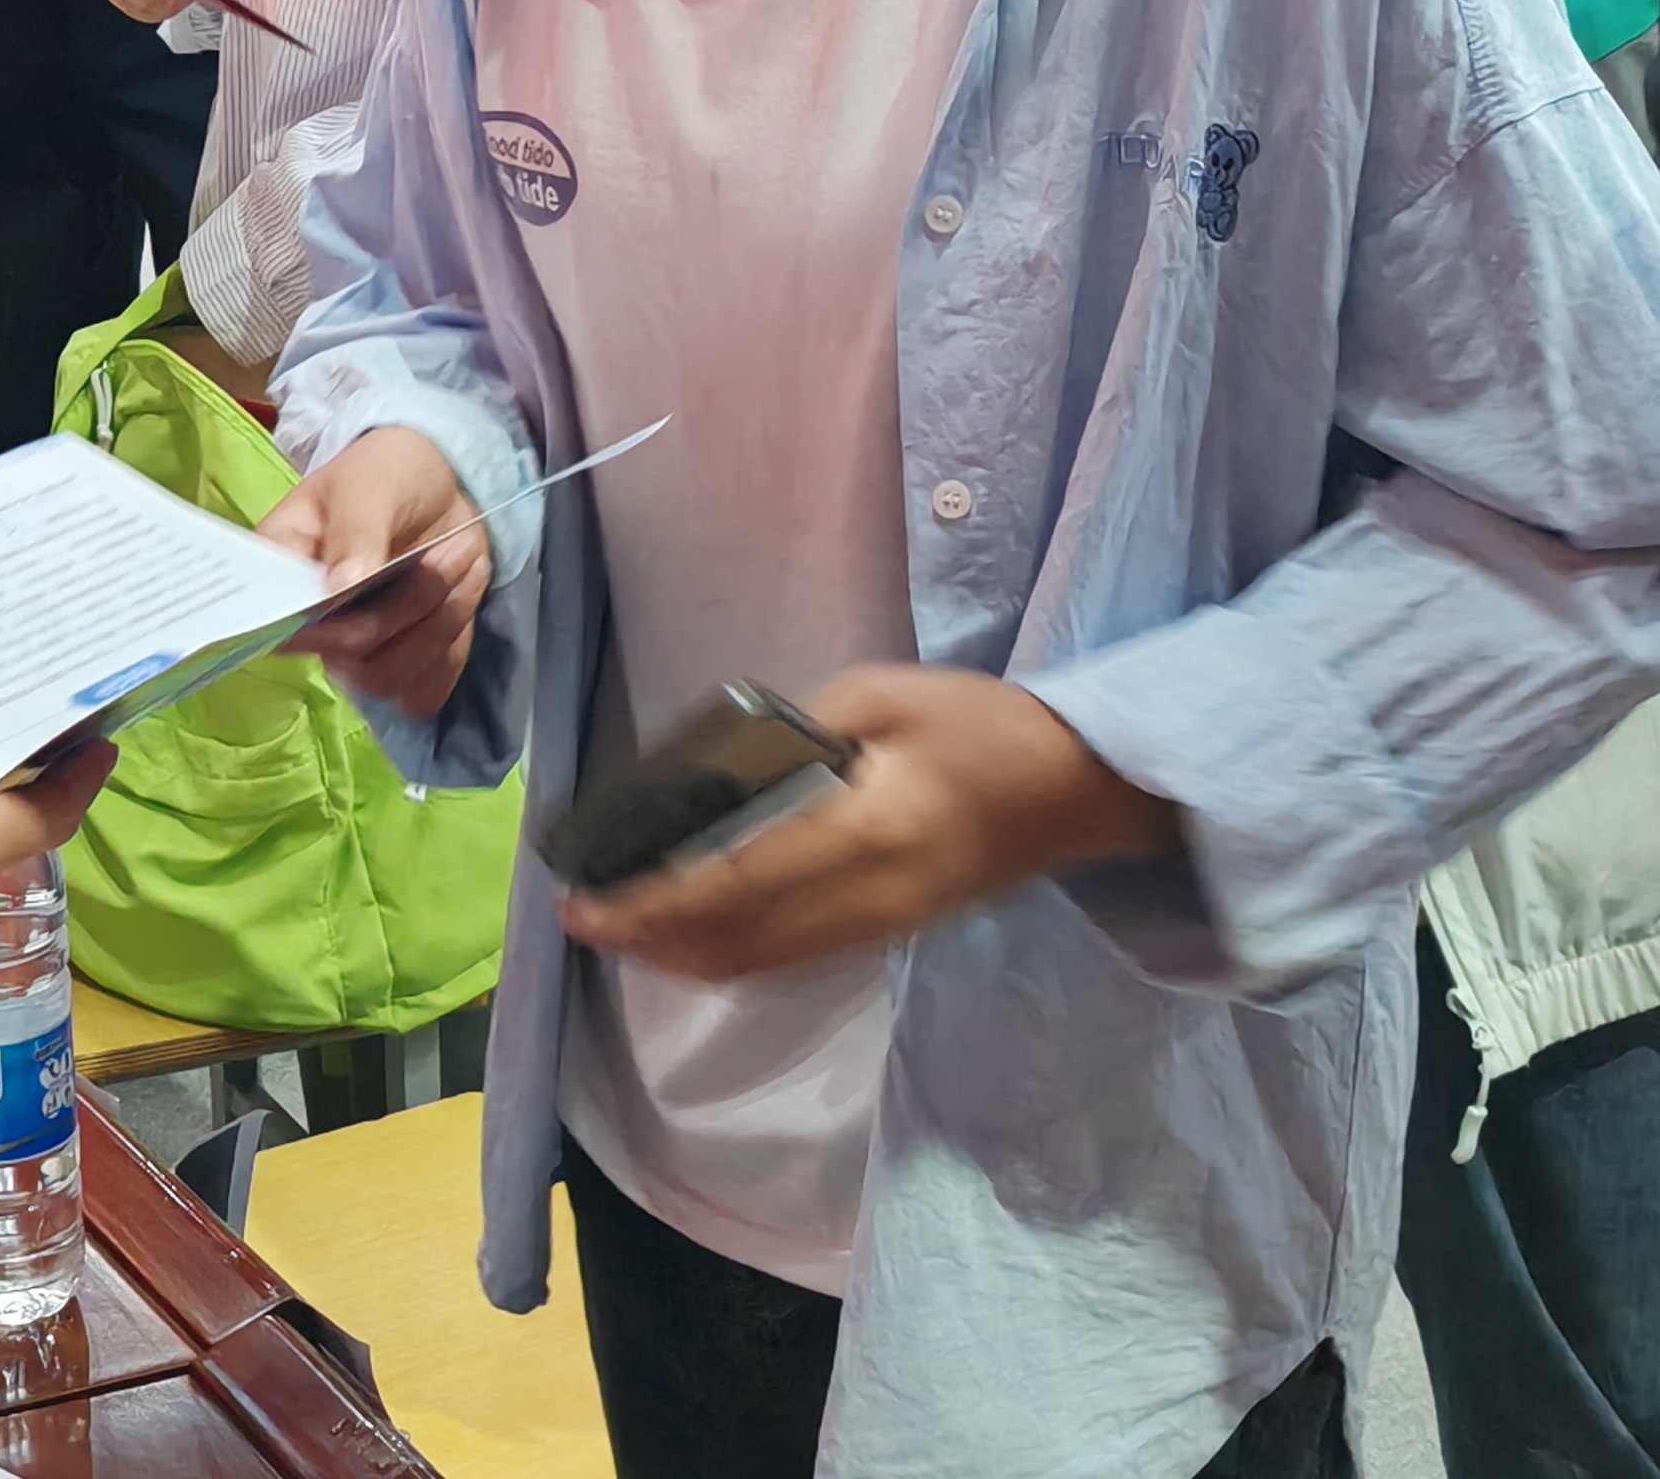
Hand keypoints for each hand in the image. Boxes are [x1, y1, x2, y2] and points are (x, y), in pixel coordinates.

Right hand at [268, 429, 486, 716]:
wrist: (438, 482)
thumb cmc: (387, 473)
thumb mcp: (369, 487)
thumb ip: (355, 535)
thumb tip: (339, 590)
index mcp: (282, 567)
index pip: (281, 622)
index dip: (322, 624)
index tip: (372, 584)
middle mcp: (309, 618)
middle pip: (346, 657)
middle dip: (408, 608)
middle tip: (452, 551)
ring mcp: (353, 645)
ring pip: (387, 677)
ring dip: (440, 625)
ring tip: (465, 563)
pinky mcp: (399, 658)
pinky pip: (422, 688)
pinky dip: (453, 647)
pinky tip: (466, 593)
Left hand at [554, 661, 1185, 981]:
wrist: (1079, 789)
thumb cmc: (982, 725)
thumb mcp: (883, 695)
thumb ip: (797, 731)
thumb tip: (713, 769)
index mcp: (869, 831)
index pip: (739, 883)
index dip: (655, 905)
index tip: (589, 906)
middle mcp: (872, 898)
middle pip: (741, 945)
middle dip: (652, 941)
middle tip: (581, 917)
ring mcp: (884, 927)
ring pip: (763, 964)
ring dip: (683, 955)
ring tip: (618, 927)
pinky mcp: (890, 933)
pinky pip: (792, 959)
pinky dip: (728, 953)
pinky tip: (686, 932)